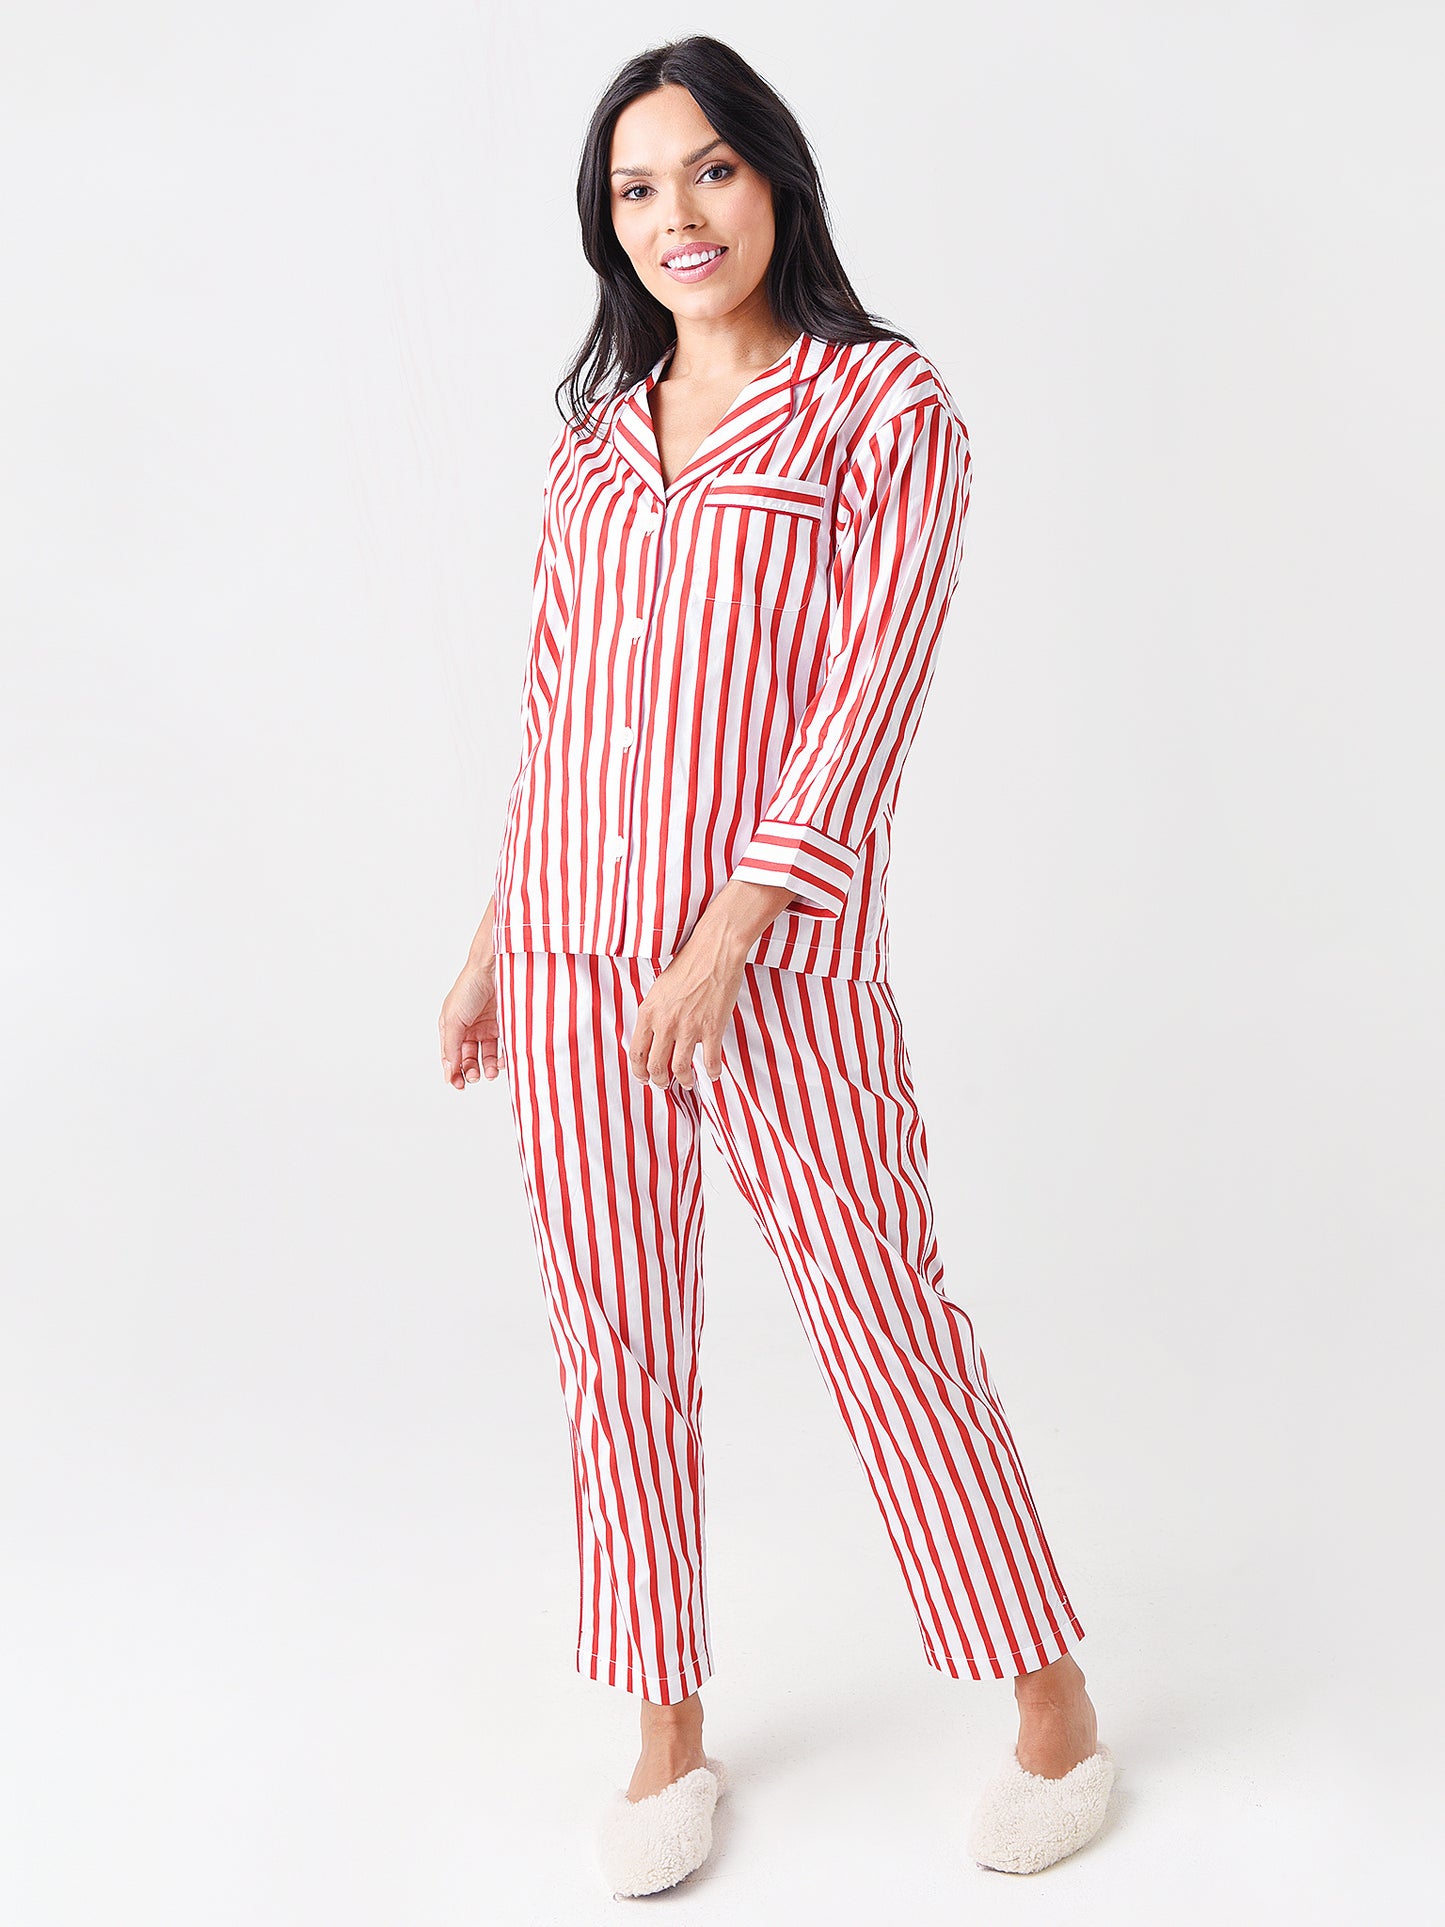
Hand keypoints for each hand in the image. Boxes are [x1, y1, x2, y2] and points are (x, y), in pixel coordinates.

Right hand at [439, 950, 501, 1088]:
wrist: (494, 968)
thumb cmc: (469, 987)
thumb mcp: (453, 1020)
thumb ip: (451, 1047)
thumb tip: (449, 1073)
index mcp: (451, 1026)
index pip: (450, 1055)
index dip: (453, 1071)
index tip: (459, 1085)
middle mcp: (469, 1028)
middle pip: (469, 1058)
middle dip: (471, 1070)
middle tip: (476, 1077)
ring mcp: (487, 1026)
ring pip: (487, 1055)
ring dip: (488, 1067)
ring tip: (491, 1073)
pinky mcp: (504, 1024)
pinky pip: (504, 1047)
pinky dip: (504, 1058)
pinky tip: (504, 1062)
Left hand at [629, 934, 745, 1089]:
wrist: (714, 950)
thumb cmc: (689, 964)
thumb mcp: (660, 988)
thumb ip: (655, 1013)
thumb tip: (656, 1035)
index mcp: (649, 1012)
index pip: (636, 1052)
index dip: (639, 1071)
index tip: (644, 1078)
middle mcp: (665, 1022)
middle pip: (655, 1065)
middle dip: (659, 1080)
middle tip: (664, 1084)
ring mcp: (689, 1027)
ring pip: (680, 1069)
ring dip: (684, 1080)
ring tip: (688, 1082)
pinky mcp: (712, 1028)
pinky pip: (710, 1061)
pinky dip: (712, 1072)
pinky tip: (713, 1073)